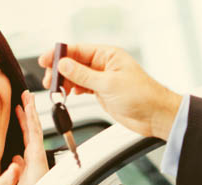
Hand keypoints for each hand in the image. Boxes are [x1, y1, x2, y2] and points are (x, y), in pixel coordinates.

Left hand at [13, 90, 47, 184]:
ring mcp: (37, 154)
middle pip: (31, 128)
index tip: (19, 108)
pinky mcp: (38, 155)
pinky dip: (32, 119)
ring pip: (34, 127)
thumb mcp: (18, 180)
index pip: (26, 135)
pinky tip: (28, 108)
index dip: (23, 121)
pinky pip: (35, 133)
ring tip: (28, 96)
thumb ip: (17, 167)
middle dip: (29, 111)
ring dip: (31, 110)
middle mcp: (35, 154)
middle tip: (26, 96)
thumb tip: (15, 158)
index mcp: (30, 159)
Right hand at [39, 44, 181, 139]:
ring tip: (56, 91)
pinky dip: (72, 90)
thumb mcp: (109, 84)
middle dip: (59, 71)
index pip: (78, 50)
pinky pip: (82, 87)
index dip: (59, 55)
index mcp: (108, 55)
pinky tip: (68, 94)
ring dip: (64, 82)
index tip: (45, 61)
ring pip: (76, 76)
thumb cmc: (142, 96)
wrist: (156, 116)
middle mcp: (104, 65)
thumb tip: (64, 65)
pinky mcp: (102, 92)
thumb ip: (84, 75)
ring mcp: (103, 79)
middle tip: (49, 81)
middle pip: (74, 63)